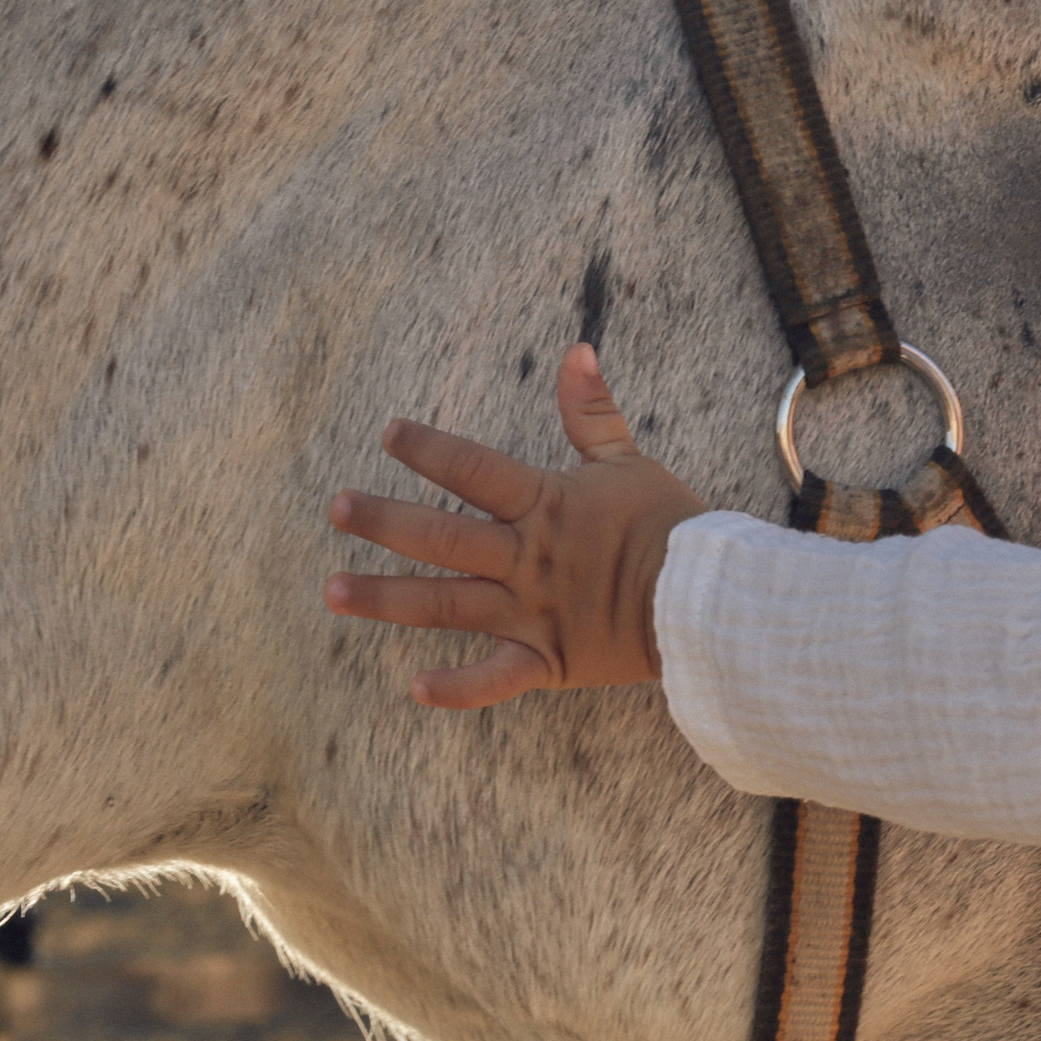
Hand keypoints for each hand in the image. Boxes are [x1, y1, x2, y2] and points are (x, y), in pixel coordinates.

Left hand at [324, 345, 706, 707]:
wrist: (707, 599)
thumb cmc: (670, 525)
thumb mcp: (629, 461)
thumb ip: (592, 412)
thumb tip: (577, 351)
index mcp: (545, 506)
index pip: (475, 470)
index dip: (430, 449)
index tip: (390, 434)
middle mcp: (527, 559)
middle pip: (443, 536)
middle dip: (385, 520)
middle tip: (337, 507)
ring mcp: (531, 613)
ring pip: (446, 604)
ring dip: (387, 598)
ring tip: (333, 590)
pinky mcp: (547, 660)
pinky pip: (495, 677)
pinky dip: (458, 688)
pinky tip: (413, 689)